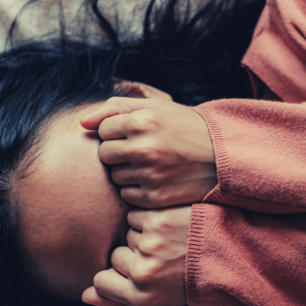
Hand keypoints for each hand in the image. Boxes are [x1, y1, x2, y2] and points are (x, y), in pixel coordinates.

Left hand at [81, 96, 216, 208]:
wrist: (223, 157)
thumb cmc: (185, 127)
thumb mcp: (156, 108)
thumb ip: (116, 108)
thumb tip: (82, 123)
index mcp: (142, 121)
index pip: (103, 130)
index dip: (117, 132)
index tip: (137, 133)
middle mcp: (143, 148)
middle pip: (104, 155)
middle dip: (118, 152)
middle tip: (143, 150)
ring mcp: (149, 175)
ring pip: (115, 177)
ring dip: (127, 172)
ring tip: (153, 165)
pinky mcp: (155, 197)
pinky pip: (128, 197)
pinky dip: (138, 190)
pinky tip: (158, 180)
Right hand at [82, 206, 191, 305]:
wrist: (232, 252)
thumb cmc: (191, 278)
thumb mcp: (158, 300)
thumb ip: (119, 302)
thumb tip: (85, 296)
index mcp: (142, 298)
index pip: (101, 282)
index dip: (118, 275)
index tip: (142, 273)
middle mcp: (143, 274)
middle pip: (115, 256)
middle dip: (136, 254)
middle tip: (167, 257)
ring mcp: (148, 245)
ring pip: (127, 233)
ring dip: (145, 233)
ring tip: (174, 241)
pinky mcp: (156, 220)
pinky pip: (136, 215)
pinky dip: (151, 217)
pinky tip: (173, 225)